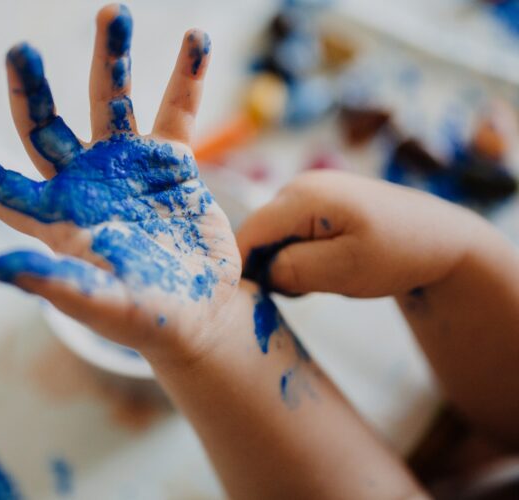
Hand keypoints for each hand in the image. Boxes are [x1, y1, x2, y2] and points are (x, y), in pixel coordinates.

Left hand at [0, 5, 239, 359]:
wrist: (202, 311)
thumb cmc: (148, 319)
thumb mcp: (102, 304)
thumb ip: (55, 283)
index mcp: (57, 219)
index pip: (0, 187)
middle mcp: (84, 183)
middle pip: (46, 126)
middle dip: (33, 88)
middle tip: (20, 50)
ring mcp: (126, 166)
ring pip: (110, 101)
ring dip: (111, 58)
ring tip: (115, 12)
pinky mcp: (168, 162)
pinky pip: (175, 111)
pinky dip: (185, 78)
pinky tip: (196, 39)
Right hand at [237, 170, 481, 296]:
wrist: (440, 238)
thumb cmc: (397, 254)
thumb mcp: (344, 270)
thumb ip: (293, 270)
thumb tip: (260, 272)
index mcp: (303, 196)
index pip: (248, 233)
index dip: (243, 268)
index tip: (258, 298)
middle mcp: (298, 186)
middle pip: (258, 233)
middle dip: (269, 267)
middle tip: (304, 291)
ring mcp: (308, 191)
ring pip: (273, 236)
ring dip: (285, 263)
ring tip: (321, 279)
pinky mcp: (316, 202)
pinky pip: (289, 232)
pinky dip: (298, 255)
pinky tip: (325, 266)